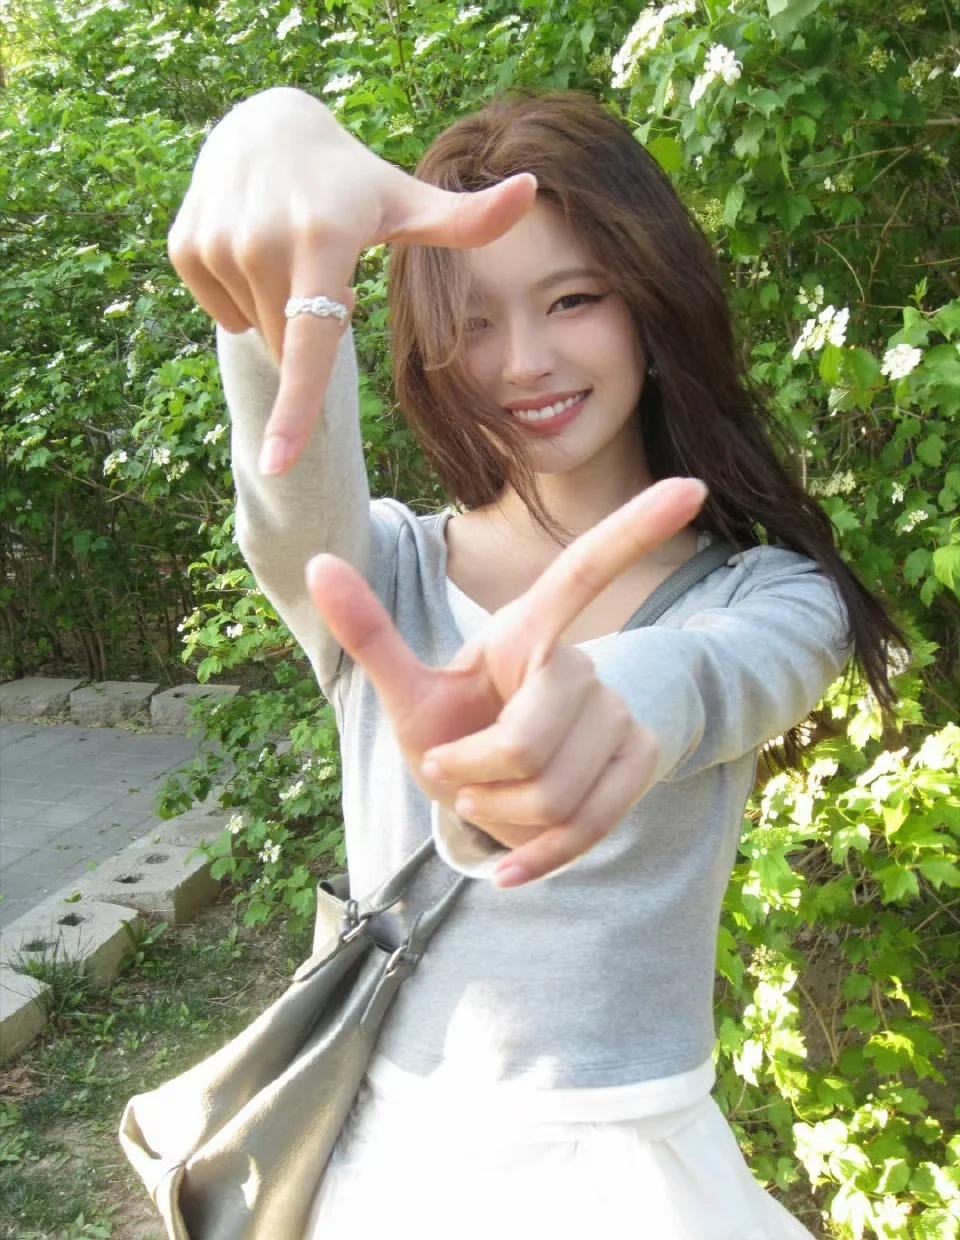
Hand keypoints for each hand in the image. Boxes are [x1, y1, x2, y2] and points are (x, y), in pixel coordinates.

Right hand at [166, 87, 536, 474]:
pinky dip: (240, 296)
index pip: (312, 343)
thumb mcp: (406, 202)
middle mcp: (263, 241)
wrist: (266, 126)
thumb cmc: (352, 180)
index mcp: (324, 240)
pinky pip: (220, 311)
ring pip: (255, 331)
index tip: (278, 463)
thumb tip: (534, 192)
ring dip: (277, 312)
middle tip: (322, 268)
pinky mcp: (186, 245)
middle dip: (311, 329)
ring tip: (288, 250)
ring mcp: (217, 242)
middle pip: (290, 348)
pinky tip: (252, 245)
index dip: (297, 410)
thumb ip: (466, 219)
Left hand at [304, 477, 708, 886]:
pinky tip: (515, 869)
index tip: (692, 485)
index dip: (634, 529)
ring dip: (501, 816)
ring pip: (558, 793)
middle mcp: (581, 664)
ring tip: (488, 800)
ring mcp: (617, 715)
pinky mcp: (639, 763)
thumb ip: (370, 632)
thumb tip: (315, 561)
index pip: (583, 575)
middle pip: (530, 740)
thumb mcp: (409, 691)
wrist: (493, 792)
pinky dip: (541, 856)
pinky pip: (592, 824)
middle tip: (459, 775)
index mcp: (527, 633)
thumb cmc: (453, 729)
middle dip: (476, 775)